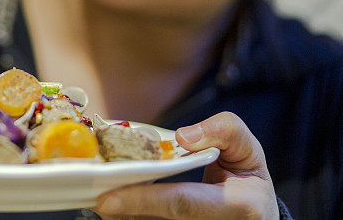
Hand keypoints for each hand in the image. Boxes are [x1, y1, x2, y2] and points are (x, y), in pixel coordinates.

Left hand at [94, 111, 278, 218]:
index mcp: (237, 206)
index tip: (107, 197)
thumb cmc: (246, 176)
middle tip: (89, 193)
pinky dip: (126, 213)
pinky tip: (109, 197)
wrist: (254, 212)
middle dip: (121, 207)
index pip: (182, 203)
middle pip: (158, 219)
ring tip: (92, 191)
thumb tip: (182, 136)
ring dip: (120, 213)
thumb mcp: (246, 148)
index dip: (144, 200)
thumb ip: (221, 132)